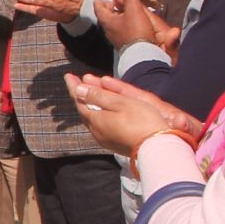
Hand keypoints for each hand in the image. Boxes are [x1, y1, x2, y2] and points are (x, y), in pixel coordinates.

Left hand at [65, 73, 202, 155]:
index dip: (74, 86)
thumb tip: (78, 90)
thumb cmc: (142, 121)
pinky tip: (101, 114)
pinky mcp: (113, 145)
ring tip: (87, 96)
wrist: (156, 148)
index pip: (79, 99)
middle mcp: (96, 131)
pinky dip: (97, 116)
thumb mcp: (120, 103)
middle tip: (76, 83)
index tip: (68, 75)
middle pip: (83, 110)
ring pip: (91, 120)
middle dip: (80, 95)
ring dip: (88, 106)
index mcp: (96, 119)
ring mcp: (104, 140)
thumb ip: (98, 96)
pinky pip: (99, 127)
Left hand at [87, 0, 164, 48]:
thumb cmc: (136, 33)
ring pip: (116, 22)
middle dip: (113, 6)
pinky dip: (127, 23)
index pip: (98, 6)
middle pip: (107, 14)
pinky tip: (136, 21)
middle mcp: (109, 30)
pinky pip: (124, 29)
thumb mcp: (134, 9)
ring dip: (122, 14)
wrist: (144, 57)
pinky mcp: (126, 43)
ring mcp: (117, 38)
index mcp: (107, 20)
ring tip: (130, 8)